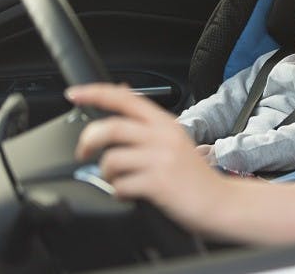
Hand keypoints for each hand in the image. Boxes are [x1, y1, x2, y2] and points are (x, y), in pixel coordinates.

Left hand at [68, 83, 227, 233]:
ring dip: (106, 174)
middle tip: (83, 153)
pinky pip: (120, 186)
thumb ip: (147, 121)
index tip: (74, 94)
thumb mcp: (174, 139)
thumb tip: (121, 92)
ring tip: (118, 180)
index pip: (125, 98)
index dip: (95, 93)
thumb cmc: (194, 175)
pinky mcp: (158, 183)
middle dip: (87, 142)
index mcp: (165, 123)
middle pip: (111, 128)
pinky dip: (118, 192)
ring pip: (111, 159)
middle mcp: (163, 137)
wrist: (220, 202)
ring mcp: (161, 160)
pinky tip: (129, 194)